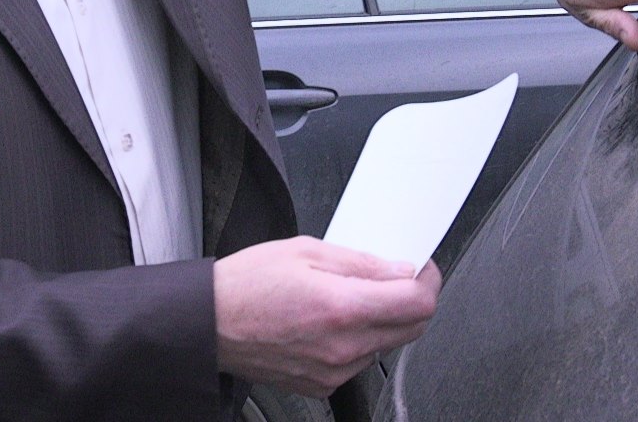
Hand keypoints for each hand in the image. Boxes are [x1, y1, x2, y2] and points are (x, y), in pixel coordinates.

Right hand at [213, 237, 440, 396]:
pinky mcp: (322, 386)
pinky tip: (331, 321)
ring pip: (385, 345)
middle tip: (394, 278)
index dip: (428, 281)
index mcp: (340, 308)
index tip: (423, 269)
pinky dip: (358, 340)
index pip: (416, 303)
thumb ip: (361, 263)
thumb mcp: (306, 251)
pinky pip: (359, 362)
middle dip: (411, 300)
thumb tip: (399, 269)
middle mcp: (342, 347)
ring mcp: (333, 372)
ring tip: (349, 297)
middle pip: (411, 329)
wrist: (209, 323)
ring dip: (382, 321)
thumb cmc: (246, 285)